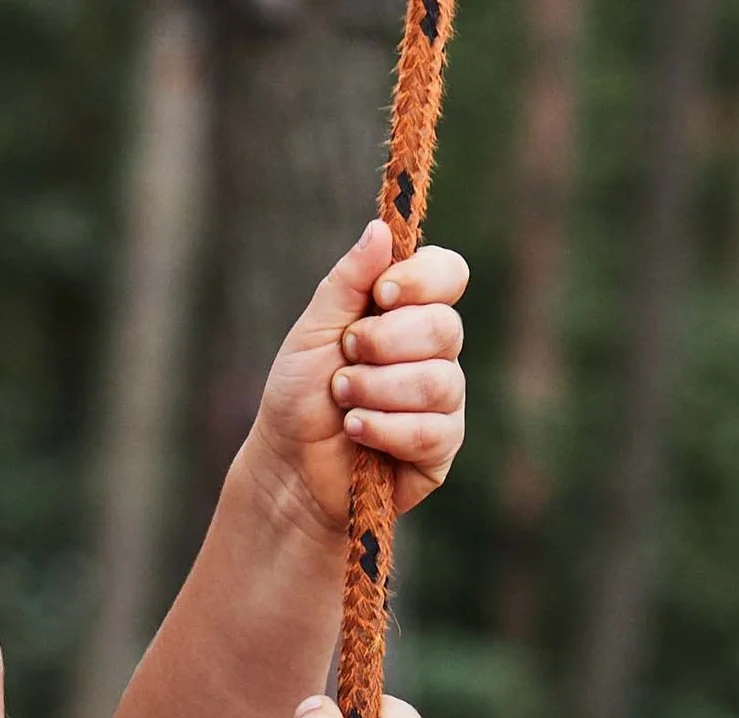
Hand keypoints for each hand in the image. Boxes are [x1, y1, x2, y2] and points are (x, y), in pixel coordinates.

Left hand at [252, 221, 467, 532]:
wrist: (289, 467)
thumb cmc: (300, 395)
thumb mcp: (315, 328)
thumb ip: (348, 281)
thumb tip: (381, 228)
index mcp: (409, 310)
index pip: (448, 275)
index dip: (421, 280)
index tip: (380, 295)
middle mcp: (434, 351)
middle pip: (445, 328)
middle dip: (385, 344)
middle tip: (346, 357)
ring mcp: (443, 400)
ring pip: (438, 382)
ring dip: (379, 389)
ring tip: (343, 400)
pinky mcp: (440, 448)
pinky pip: (433, 430)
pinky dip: (386, 429)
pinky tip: (357, 432)